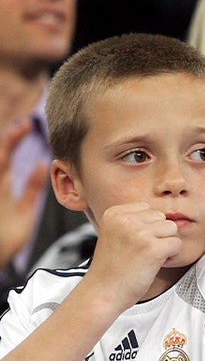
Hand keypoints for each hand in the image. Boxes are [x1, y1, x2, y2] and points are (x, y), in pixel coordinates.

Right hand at [0, 120, 47, 270]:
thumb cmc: (7, 236)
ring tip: (9, 145)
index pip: (6, 156)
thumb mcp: (23, 210)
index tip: (27, 124)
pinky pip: (4, 192)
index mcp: (1, 186)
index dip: (14, 139)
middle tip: (22, 125)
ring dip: (1, 157)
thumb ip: (32, 188)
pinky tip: (2, 163)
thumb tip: (44, 165)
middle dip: (8, 141)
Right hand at [86, 202, 181, 309]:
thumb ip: (133, 221)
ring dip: (165, 245)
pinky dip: (171, 256)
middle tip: (142, 253)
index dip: (148, 228)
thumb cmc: (112, 268)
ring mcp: (140, 233)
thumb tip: (162, 215)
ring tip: (148, 258)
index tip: (135, 244)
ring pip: (172, 229)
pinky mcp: (153, 248)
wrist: (103, 292)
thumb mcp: (115, 234)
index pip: (148, 209)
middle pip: (162, 218)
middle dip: (158, 236)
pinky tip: (154, 264)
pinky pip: (177, 244)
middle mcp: (126, 219)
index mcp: (114, 213)